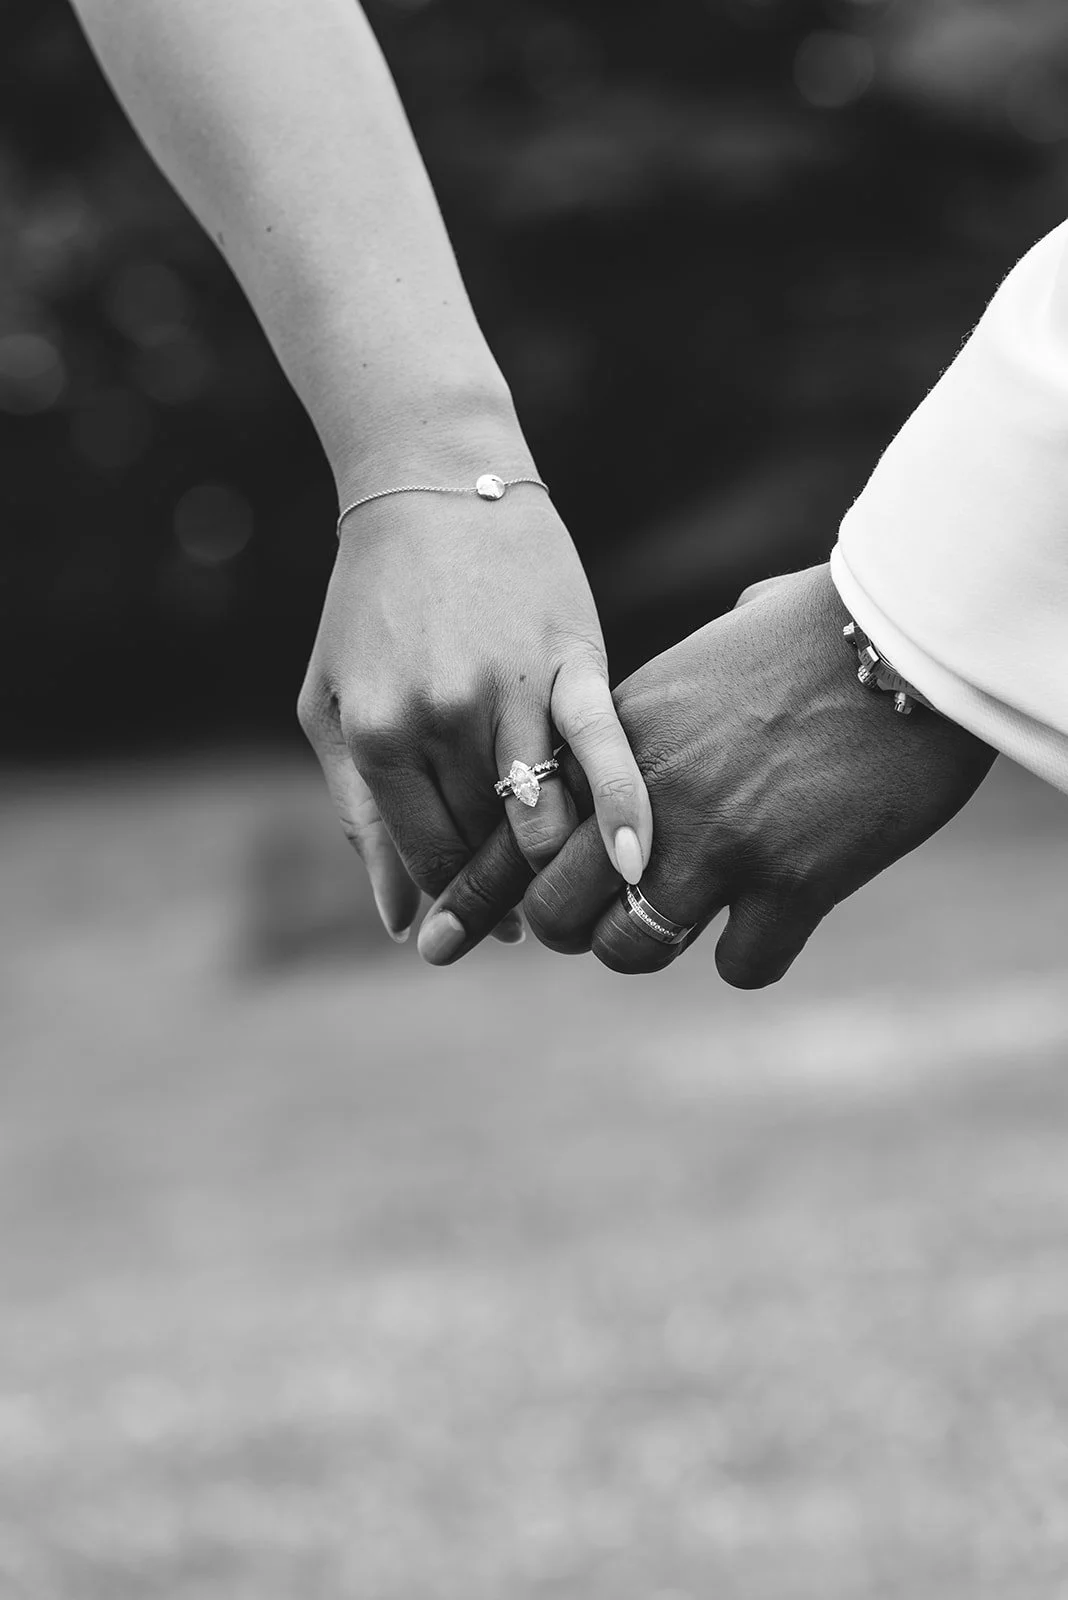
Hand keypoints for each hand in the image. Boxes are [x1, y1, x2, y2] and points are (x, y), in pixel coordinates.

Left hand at [297, 465, 652, 942]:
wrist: (436, 485)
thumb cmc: (374, 606)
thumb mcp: (335, 708)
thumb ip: (361, 815)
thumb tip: (398, 922)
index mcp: (378, 733)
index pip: (429, 854)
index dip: (455, 895)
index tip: (478, 913)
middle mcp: (440, 719)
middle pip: (488, 844)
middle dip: (506, 884)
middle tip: (528, 905)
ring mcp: (508, 691)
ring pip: (544, 817)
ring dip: (556, 859)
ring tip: (573, 880)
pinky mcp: (572, 661)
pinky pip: (603, 753)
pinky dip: (621, 811)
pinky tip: (637, 861)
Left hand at [419, 564, 995, 981]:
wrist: (912, 632)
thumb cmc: (826, 622)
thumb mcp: (719, 641)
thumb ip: (677, 682)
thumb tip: (699, 660)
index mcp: (621, 731)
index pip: (516, 824)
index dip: (472, 893)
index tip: (434, 938)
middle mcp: (649, 793)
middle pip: (554, 908)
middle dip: (565, 928)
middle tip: (591, 926)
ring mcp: (718, 841)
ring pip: (631, 948)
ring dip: (646, 946)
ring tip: (680, 923)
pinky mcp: (792, 881)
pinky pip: (741, 964)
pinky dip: (752, 955)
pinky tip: (775, 923)